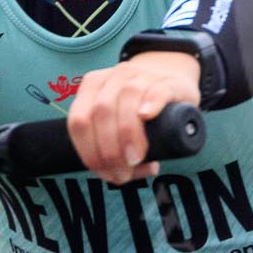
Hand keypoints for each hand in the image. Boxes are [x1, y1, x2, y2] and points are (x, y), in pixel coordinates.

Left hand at [66, 53, 201, 184]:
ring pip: (127, 99)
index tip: (107, 173)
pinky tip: (147, 117)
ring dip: (128, 134)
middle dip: (109, 149)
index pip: (79, 121)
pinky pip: (157, 89)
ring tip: (137, 158)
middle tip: (124, 172)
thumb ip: (109, 144)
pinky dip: (150, 103)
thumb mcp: (118, 119)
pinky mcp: (169, 81)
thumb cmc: (142, 109)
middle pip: (101, 112)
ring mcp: (142, 75)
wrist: (174, 79)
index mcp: (92, 86)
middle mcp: (114, 77)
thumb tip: (119, 176)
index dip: (89, 152)